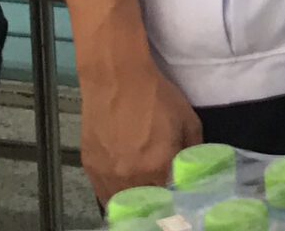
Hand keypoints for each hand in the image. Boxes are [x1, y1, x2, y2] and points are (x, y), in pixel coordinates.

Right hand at [80, 54, 201, 204]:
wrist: (117, 80)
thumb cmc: (157, 97)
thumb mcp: (188, 121)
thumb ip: (193, 151)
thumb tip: (194, 171)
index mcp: (159, 165)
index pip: (170, 200)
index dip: (176, 201)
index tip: (180, 200)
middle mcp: (131, 175)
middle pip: (145, 205)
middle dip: (157, 203)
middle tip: (164, 199)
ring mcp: (107, 174)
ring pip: (122, 203)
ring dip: (135, 202)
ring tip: (145, 197)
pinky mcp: (90, 167)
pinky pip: (103, 192)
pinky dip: (115, 194)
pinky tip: (125, 188)